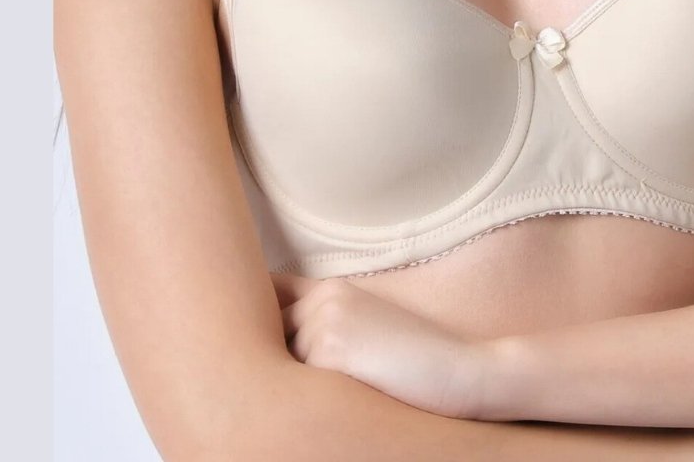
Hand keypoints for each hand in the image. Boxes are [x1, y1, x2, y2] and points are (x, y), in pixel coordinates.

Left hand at [271, 271, 481, 417]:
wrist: (460, 371)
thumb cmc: (416, 358)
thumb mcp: (366, 326)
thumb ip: (323, 326)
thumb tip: (277, 348)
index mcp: (330, 290)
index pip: (270, 294)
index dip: (253, 311)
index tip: (233, 325)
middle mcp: (321, 300)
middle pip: (265, 334)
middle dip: (267, 357)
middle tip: (266, 380)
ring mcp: (322, 323)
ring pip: (278, 365)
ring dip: (288, 384)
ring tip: (319, 395)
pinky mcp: (327, 352)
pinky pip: (295, 386)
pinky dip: (306, 402)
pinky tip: (337, 403)